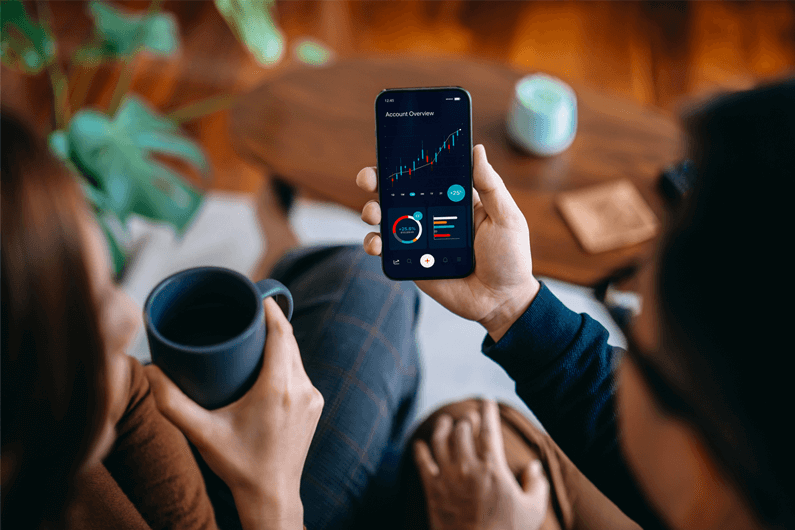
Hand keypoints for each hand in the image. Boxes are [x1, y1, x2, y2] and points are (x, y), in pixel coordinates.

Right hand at [145, 298, 323, 529]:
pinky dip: (286, 362)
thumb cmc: (238, 464)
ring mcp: (312, 398)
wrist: (272, 495)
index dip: (270, 310)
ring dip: (279, 343)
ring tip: (255, 333)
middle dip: (271, 323)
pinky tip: (270, 361)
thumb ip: (171, 402)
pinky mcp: (314, 406)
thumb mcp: (202, 432)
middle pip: (289, 342)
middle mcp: (301, 388)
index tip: (256, 294)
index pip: (281, 333)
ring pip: (296, 357)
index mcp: (278, 387)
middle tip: (248, 311)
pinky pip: (301, 373)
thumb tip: (150, 370)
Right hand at [357, 145, 540, 341]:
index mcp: (454, 199)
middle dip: (377, 181)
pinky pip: (387, 251)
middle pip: (398, 193)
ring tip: (373, 213)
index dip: (407, 162)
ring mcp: (419, 239)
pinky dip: (374, 244)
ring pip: (386, 219)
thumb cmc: (510, 257)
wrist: (501, 301)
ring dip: (372, 211)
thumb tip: (477, 150)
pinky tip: (376, 243)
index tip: (392, 151)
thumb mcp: (506, 217)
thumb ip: (491, 186)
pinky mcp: (411, 262)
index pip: (426, 174)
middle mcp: (432, 215)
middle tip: (369, 178)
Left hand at [414, 400, 549, 529]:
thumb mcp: (532, 511)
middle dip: (466, 418)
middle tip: (468, 415)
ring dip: (442, 426)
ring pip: (440, 440)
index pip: (489, 430)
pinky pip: (421, 462)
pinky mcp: (432, 490)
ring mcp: (447, 477)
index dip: (488, 411)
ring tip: (444, 420)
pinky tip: (419, 443)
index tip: (487, 400)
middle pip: (462, 430)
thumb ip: (536, 485)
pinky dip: (419, 449)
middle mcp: (468, 467)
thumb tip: (534, 466)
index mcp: (493, 468)